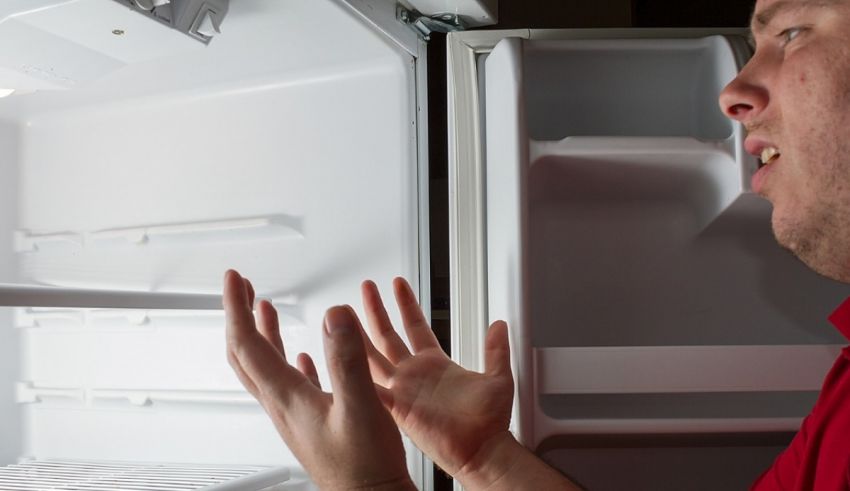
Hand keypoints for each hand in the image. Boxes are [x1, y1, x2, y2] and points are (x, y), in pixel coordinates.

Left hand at [223, 270, 414, 490]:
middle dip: (240, 316)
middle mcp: (284, 406)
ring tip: (264, 310)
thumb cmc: (365, 468)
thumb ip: (347, 359)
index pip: (248, 344)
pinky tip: (303, 356)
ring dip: (260, 334)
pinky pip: (290, 384)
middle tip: (242, 289)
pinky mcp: (312, 423)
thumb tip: (335, 316)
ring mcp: (296, 415)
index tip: (234, 280)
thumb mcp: (361, 407)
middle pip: (246, 354)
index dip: (236, 308)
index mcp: (288, 398)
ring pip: (265, 368)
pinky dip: (287, 359)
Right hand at [358, 278, 514, 481]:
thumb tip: (499, 326)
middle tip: (366, 288)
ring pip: (373, 357)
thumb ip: (496, 350)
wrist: (483, 450)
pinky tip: (342, 358)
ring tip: (344, 315)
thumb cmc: (489, 423)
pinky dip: (356, 376)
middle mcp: (415, 375)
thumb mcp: (498, 377)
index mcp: (436, 364)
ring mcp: (403, 391)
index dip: (406, 304)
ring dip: (359, 336)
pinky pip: (371, 388)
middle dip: (376, 310)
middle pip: (388, 336)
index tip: (398, 284)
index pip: (416, 326)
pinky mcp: (397, 408)